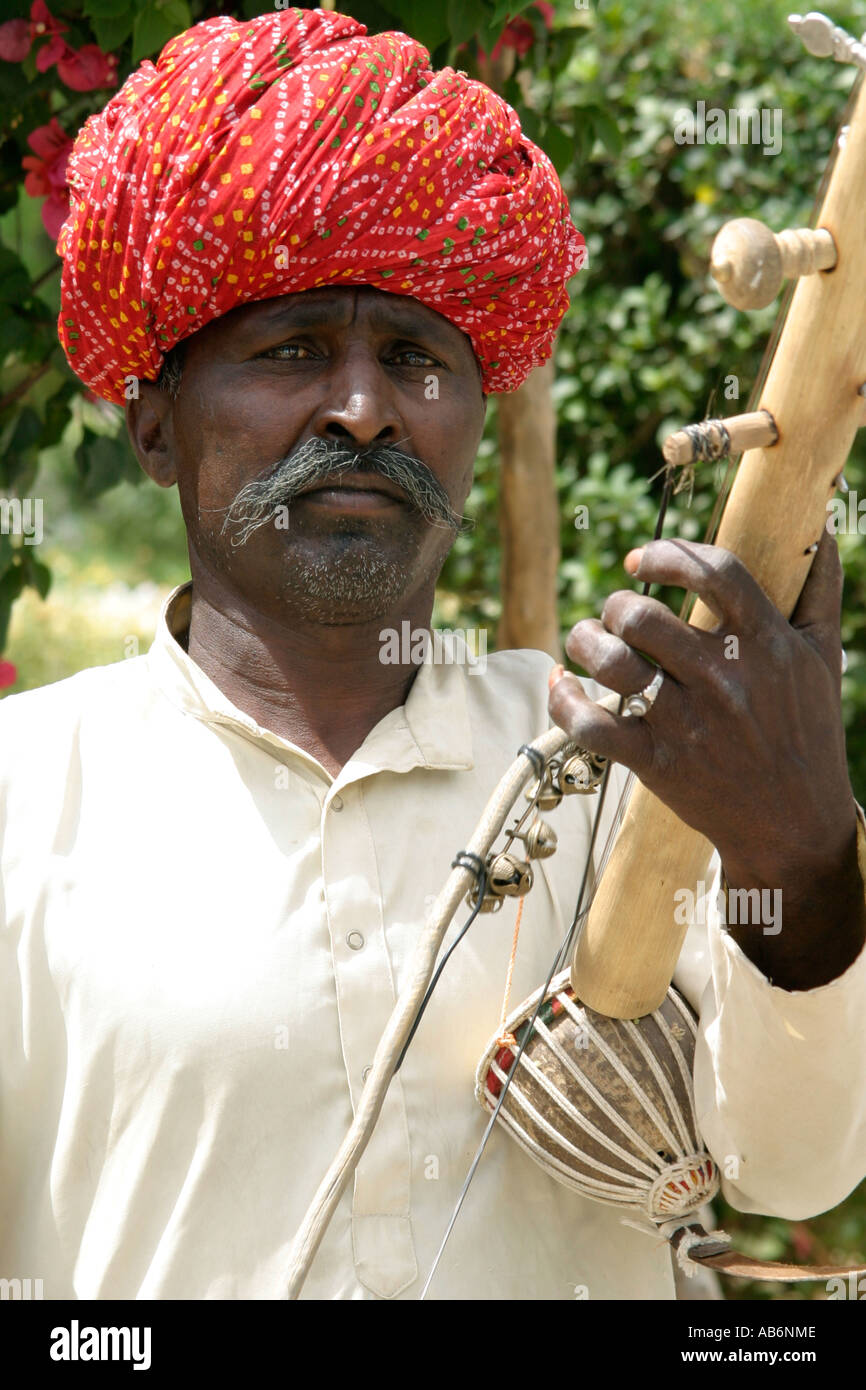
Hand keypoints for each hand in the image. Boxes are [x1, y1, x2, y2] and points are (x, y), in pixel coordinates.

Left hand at [548, 530, 864, 986]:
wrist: (795, 825)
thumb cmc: (807, 731)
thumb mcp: (824, 656)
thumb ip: (820, 589)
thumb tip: (820, 529)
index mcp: (765, 644)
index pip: (712, 572)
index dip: (665, 554)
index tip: (639, 560)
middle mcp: (723, 678)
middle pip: (643, 615)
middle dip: (616, 604)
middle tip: (616, 615)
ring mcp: (687, 722)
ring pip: (611, 662)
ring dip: (584, 640)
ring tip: (586, 640)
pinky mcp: (658, 762)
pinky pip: (592, 724)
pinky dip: (564, 700)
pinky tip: (562, 685)